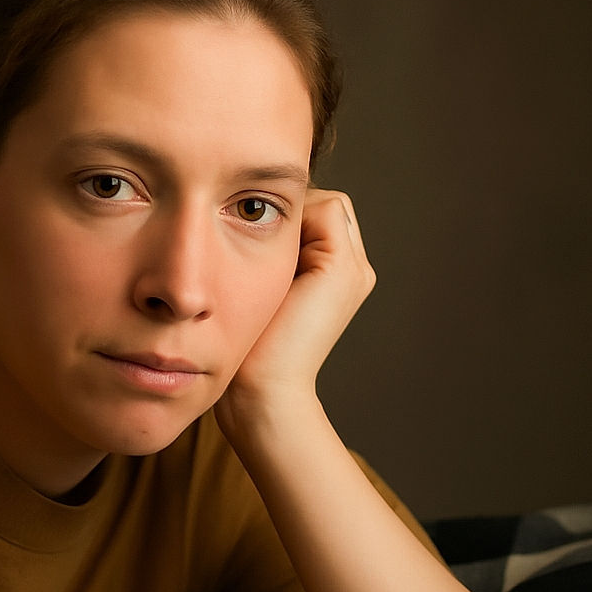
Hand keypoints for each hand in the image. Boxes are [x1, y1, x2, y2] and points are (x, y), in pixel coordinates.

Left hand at [216, 188, 374, 425]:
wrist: (260, 391)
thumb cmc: (246, 350)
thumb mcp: (253, 292)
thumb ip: (263, 255)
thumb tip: (240, 215)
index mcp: (334, 276)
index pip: (312, 213)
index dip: (279, 216)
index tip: (239, 236)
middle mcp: (352, 270)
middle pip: (318, 204)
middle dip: (282, 214)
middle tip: (243, 240)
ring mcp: (353, 268)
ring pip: (321, 201)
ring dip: (283, 216)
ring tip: (251, 252)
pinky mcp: (342, 267)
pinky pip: (325, 206)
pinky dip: (290, 217)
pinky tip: (261, 249)